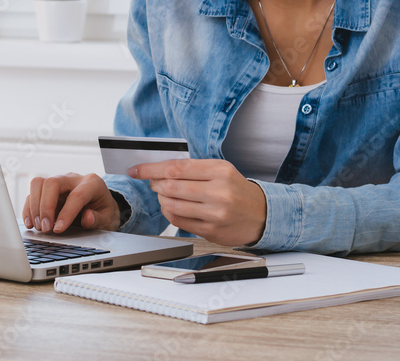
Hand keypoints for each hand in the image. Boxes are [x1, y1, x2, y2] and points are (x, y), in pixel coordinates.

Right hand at [22, 172, 121, 233]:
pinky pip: (32, 194)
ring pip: (38, 184)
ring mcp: (59, 182)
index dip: (66, 213)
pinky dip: (29, 209)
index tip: (59, 229)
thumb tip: (88, 218)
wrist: (99, 207)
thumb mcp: (108, 218)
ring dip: (34, 206)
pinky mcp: (47, 191)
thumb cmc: (103, 212)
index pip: (76, 195)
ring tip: (38, 227)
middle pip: (52, 183)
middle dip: (46, 207)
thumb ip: (98, 218)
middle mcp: (73, 179)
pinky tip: (31, 223)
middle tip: (46, 228)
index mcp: (92, 183)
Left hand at [128, 159, 266, 245]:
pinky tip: (172, 208)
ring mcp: (215, 213)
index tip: (137, 170)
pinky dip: (169, 213)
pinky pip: (179, 221)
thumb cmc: (237, 189)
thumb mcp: (221, 169)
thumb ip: (193, 168)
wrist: (261, 215)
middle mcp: (218, 192)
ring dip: (161, 199)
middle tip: (153, 182)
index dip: (151, 169)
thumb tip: (160, 169)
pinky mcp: (211, 231)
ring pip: (172, 205)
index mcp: (220, 171)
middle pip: (171, 187)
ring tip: (165, 195)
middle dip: (155, 184)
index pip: (176, 168)